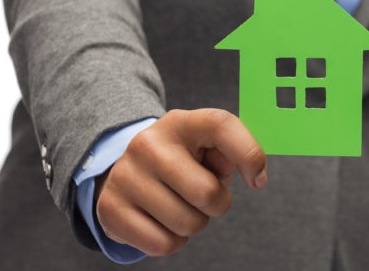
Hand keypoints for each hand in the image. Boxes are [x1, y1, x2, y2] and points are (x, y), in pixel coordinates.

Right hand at [95, 109, 266, 255]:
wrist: (125, 171)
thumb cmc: (182, 160)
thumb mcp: (206, 147)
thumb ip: (232, 152)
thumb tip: (252, 171)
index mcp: (180, 122)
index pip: (222, 126)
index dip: (249, 154)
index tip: (258, 181)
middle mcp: (148, 144)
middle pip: (207, 193)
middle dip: (218, 204)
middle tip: (206, 198)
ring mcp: (125, 176)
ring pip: (188, 224)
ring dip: (195, 224)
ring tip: (181, 206)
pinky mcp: (110, 208)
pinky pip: (164, 244)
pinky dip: (173, 241)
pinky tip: (163, 221)